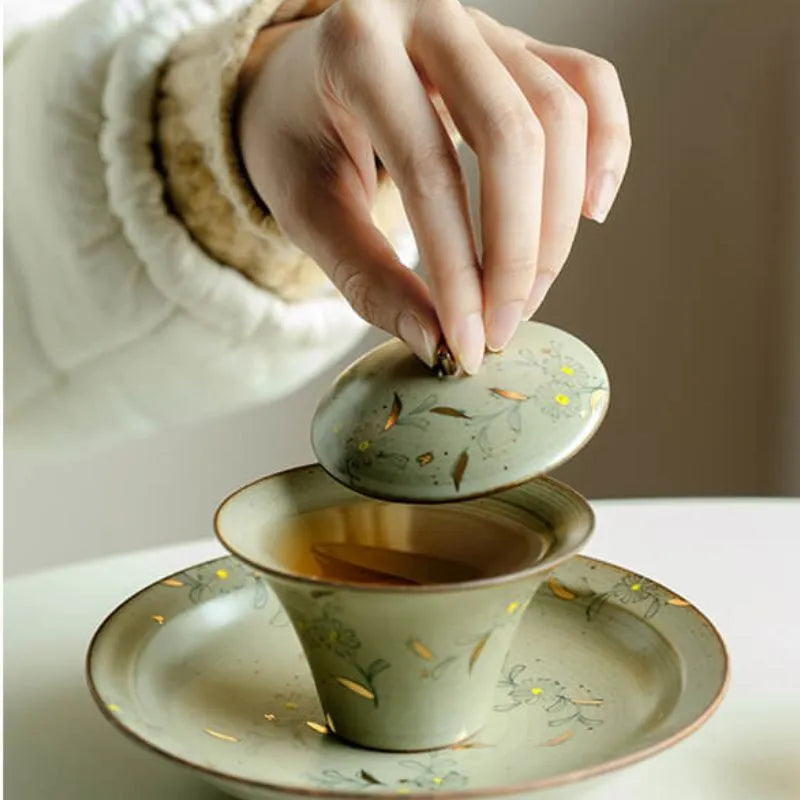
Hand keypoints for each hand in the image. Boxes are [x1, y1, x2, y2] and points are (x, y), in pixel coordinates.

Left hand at [238, 0, 630, 372]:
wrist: (299, 78)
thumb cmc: (295, 139)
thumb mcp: (306, 209)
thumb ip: (366, 276)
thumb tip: (434, 342)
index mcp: (356, 48)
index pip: (428, 171)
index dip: (456, 270)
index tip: (464, 344)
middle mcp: (428, 13)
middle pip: (512, 137)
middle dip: (516, 253)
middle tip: (501, 328)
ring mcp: (482, 23)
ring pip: (560, 114)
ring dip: (556, 222)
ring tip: (528, 292)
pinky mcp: (517, 45)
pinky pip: (588, 82)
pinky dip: (607, 145)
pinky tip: (590, 210)